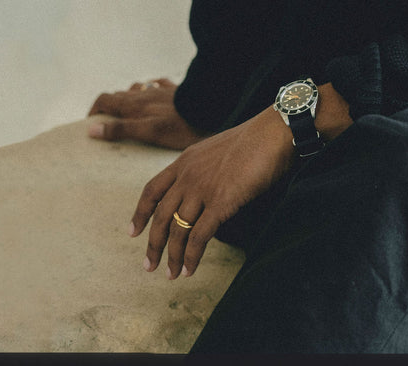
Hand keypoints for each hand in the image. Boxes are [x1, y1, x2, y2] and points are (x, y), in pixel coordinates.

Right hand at [88, 78, 208, 149]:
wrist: (211, 108)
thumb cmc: (180, 126)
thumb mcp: (148, 132)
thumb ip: (121, 130)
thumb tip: (92, 129)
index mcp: (134, 104)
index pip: (105, 99)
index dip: (94, 110)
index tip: (92, 125)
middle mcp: (144, 93)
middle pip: (119, 95)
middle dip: (111, 107)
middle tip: (111, 124)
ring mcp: (160, 90)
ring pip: (138, 89)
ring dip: (130, 97)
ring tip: (131, 111)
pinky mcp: (176, 90)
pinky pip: (159, 84)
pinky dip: (152, 89)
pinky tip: (156, 92)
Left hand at [128, 103, 296, 278]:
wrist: (274, 133)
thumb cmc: (254, 141)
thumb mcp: (217, 151)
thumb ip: (203, 170)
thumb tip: (202, 195)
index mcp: (185, 160)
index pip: (152, 189)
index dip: (140, 213)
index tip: (133, 232)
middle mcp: (188, 175)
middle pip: (160, 215)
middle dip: (153, 244)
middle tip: (149, 265)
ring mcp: (203, 188)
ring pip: (177, 230)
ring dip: (173, 256)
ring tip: (172, 274)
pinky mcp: (221, 202)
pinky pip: (199, 236)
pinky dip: (192, 256)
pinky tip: (190, 269)